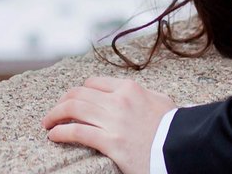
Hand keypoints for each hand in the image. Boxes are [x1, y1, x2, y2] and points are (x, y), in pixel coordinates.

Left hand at [43, 76, 175, 173]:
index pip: (93, 83)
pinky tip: (53, 136)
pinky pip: (77, 132)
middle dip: (62, 102)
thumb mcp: (160, 101)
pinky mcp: (111, 142)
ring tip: (47, 123)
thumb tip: (133, 97)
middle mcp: (119, 100)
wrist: (183, 146)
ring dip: (54, 115)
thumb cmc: (174, 127)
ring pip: (73, 109)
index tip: (72, 100)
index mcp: (129, 88)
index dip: (78, 92)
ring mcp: (114, 120)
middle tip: (54, 112)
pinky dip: (60, 132)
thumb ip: (142, 96)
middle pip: (78, 94)